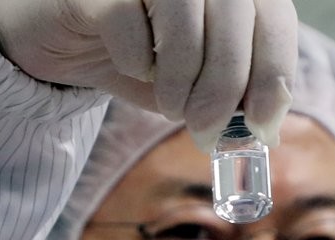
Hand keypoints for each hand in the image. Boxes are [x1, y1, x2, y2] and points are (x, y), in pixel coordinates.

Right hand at [0, 0, 296, 148]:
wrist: (59, 36)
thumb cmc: (138, 53)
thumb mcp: (193, 80)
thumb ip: (232, 94)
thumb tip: (264, 126)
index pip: (273, 17)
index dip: (274, 72)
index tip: (261, 122)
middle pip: (234, 16)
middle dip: (225, 85)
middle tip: (206, 129)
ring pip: (184, 16)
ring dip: (179, 79)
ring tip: (168, 103)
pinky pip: (127, 23)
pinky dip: (134, 61)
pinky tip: (128, 64)